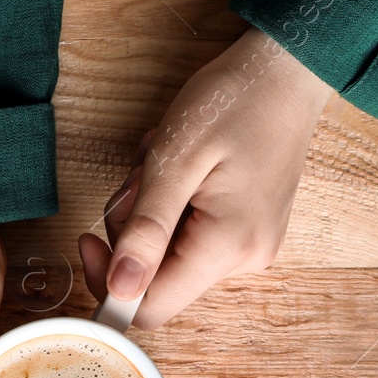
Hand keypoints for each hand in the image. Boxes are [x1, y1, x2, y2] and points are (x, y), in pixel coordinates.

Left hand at [79, 27, 333, 328]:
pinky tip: (184, 169)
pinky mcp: (248, 230)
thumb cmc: (235, 101)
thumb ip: (146, 229)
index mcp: (228, 247)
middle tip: (141, 177)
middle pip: (157, 279)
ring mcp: (251, 246)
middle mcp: (246, 259)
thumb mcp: (175, 160)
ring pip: (169, 255)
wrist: (289, 69)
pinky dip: (172, 207)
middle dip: (132, 231)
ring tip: (167, 163)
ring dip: (149, 213)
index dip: (108, 282)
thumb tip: (120, 288)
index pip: (151, 308)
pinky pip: (190, 236)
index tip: (88, 238)